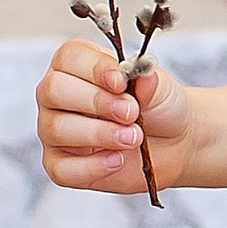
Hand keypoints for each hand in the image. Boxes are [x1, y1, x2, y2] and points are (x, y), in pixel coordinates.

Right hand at [37, 39, 190, 193]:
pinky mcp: (59, 165)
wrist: (172, 142)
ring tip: (133, 137)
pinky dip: (93, 166)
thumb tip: (140, 74)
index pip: (68, 58)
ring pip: (57, 129)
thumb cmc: (157, 108)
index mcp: (76, 66)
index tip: (121, 82)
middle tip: (131, 113)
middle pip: (53, 91)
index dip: (94, 69)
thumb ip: (147, 79)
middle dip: (96, 102)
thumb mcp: (160, 87)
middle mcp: (57, 96)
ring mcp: (54, 131)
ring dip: (100, 134)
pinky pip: (62, 169)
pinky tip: (117, 160)